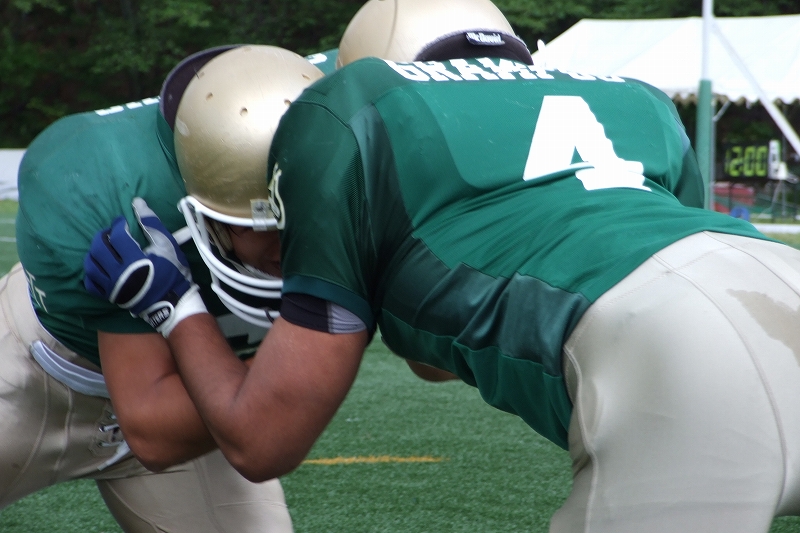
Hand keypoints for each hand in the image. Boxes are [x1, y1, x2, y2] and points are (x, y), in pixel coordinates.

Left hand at [84, 197, 206, 336]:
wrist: (173, 303)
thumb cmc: (173, 273)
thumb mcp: (168, 246)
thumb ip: (153, 224)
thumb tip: (137, 203)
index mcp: (135, 260)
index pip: (117, 236)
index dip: (118, 224)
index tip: (122, 221)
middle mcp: (120, 274)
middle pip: (99, 249)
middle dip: (102, 236)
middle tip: (110, 232)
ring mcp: (113, 287)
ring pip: (91, 266)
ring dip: (94, 253)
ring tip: (102, 247)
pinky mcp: (111, 297)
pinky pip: (91, 284)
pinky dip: (91, 273)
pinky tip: (98, 266)